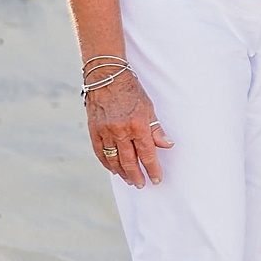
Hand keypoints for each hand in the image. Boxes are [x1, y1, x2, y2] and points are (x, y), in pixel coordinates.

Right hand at [87, 69, 172, 186]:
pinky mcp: (93, 130)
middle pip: (129, 161)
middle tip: (141, 184)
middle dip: (136, 176)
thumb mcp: (148, 107)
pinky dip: (107, 163)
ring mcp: (105, 131)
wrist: (106, 76)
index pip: (147, 154)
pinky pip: (100, 152)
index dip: (152, 169)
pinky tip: (113, 169)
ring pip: (114, 160)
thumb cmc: (130, 90)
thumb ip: (156, 129)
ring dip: (122, 172)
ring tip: (129, 179)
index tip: (156, 179)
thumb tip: (167, 145)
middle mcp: (121, 130)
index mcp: (138, 125)